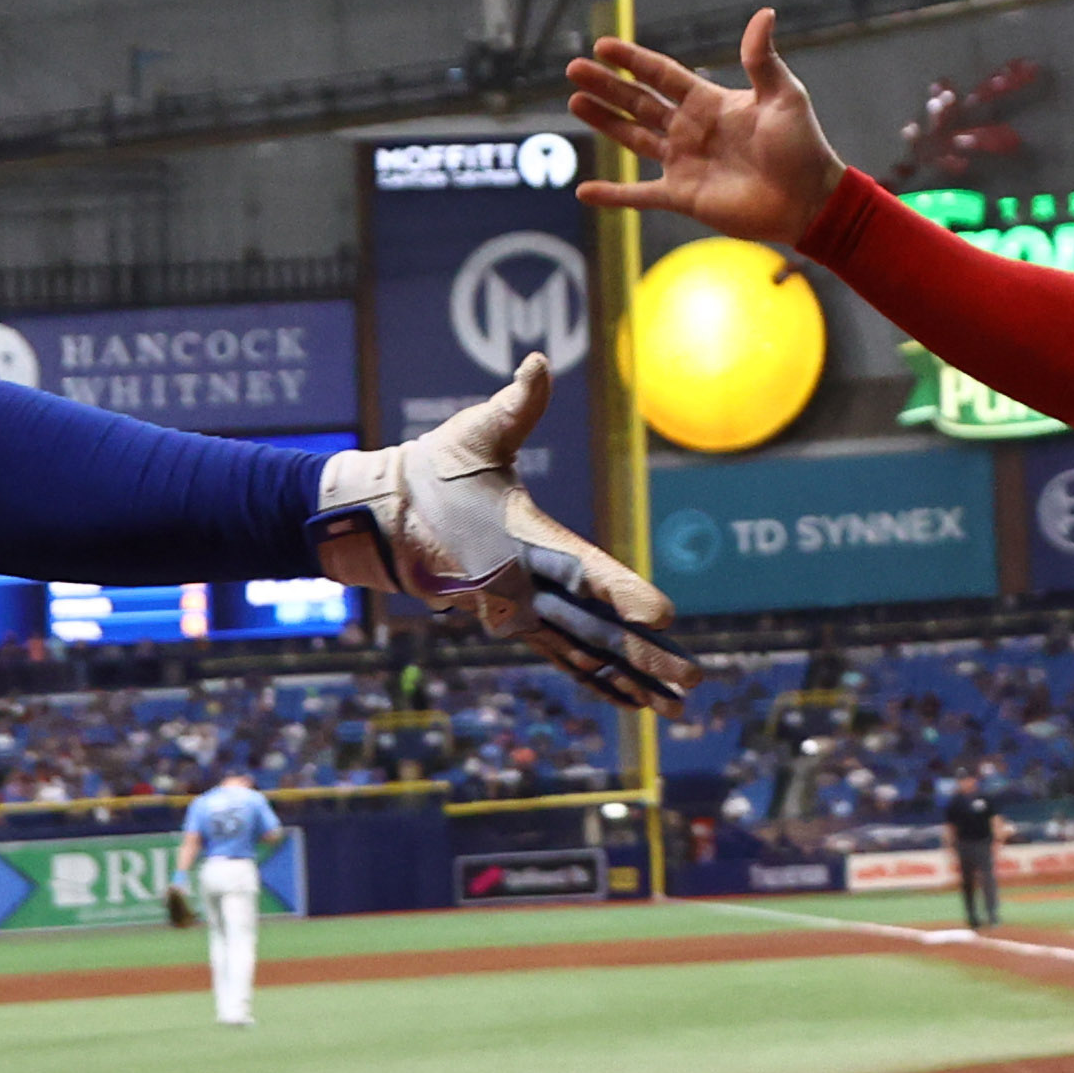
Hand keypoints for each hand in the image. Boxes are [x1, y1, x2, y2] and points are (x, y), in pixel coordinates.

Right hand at [313, 356, 696, 710]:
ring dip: (631, 682)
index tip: (665, 615)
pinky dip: (599, 682)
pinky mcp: (514, 624)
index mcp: (522, 544)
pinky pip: (564, 660)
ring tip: (675, 710)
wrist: (381, 522)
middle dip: (644, 657)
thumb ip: (515, 405)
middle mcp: (522, 590)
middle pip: (593, 629)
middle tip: (692, 683)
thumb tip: (537, 363)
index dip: (624, 592)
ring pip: (583, 655)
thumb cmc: (433, 473)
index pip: (582, 571)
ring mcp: (518, 613)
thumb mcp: (474, 434)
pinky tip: (632, 702)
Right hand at [564, 8, 850, 244]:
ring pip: (633, 138)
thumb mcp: (783, 96)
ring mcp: (684, 163)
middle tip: (574, 69)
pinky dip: (613, 196)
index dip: (632, 60)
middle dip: (606, 86)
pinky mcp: (683, 197)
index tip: (603, 45)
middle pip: (639, 101)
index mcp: (710, 102)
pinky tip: (584, 192)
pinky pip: (640, 196)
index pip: (661, 75)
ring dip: (604, 123)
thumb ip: (762, 59)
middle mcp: (691, 130)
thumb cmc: (802, 146)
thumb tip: (765, 13)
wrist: (809, 200)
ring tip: (574, 103)